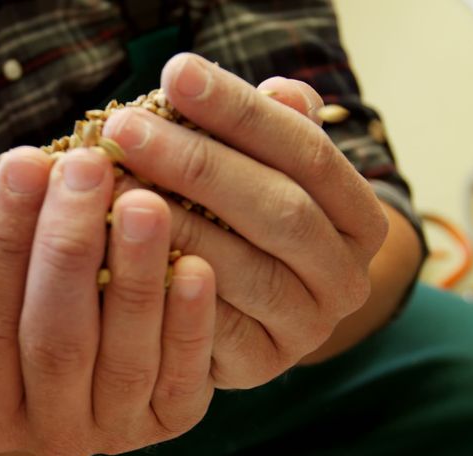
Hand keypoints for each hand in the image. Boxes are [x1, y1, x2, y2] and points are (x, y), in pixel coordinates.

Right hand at [0, 148, 216, 455]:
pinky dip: (189, 320)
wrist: (88, 392)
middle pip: (55, 339)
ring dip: (135, 275)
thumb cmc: (24, 323)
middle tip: (88, 166)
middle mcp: (51, 437)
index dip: (3, 239)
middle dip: (69, 246)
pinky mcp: (174, 423)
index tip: (25, 160)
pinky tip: (196, 265)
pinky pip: (184, 374)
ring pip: (124, 356)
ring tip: (145, 201)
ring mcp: (116, 434)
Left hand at [99, 53, 388, 386]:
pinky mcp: (260, 365)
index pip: (308, 151)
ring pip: (246, 269)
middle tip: (126, 130)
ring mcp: (308, 327)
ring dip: (173, 224)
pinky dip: (165, 285)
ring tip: (112, 186)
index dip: (242, 112)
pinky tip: (115, 250)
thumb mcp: (262, 168)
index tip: (177, 74)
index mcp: (360, 217)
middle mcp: (347, 277)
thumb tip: (281, 92)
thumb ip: (270, 131)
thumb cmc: (243, 220)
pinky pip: (213, 326)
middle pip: (281, 210)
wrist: (243, 315)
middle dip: (198, 164)